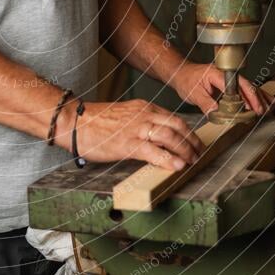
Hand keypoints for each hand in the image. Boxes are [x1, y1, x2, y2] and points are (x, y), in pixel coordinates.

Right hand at [58, 98, 204, 171]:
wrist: (75, 122)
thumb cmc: (96, 122)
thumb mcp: (124, 116)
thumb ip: (141, 124)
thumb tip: (157, 140)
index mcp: (144, 107)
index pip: (174, 117)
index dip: (188, 131)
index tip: (194, 143)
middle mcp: (143, 115)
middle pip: (178, 125)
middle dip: (192, 141)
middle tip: (199, 153)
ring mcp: (136, 129)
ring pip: (170, 136)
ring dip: (185, 150)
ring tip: (191, 161)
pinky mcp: (127, 144)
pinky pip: (154, 151)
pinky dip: (168, 159)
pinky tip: (176, 166)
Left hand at [171, 61, 270, 115]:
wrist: (181, 73)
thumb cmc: (186, 79)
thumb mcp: (193, 93)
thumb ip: (205, 103)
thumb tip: (216, 113)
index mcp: (217, 73)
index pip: (237, 85)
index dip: (248, 96)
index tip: (253, 107)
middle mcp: (225, 74)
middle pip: (246, 85)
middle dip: (257, 98)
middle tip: (263, 111)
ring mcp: (228, 78)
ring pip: (247, 87)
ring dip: (258, 97)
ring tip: (268, 108)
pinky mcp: (228, 83)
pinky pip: (243, 89)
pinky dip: (253, 96)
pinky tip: (261, 102)